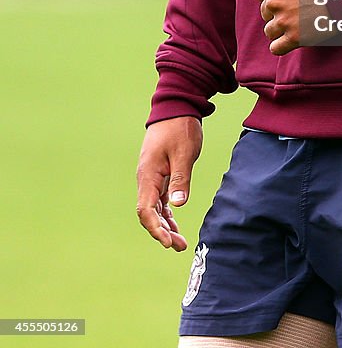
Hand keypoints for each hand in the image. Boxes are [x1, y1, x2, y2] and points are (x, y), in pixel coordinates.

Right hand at [136, 116, 202, 250]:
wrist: (176, 107)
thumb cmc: (180, 128)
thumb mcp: (184, 153)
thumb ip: (181, 179)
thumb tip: (177, 205)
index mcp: (148, 174)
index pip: (145, 209)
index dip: (155, 228)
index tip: (168, 241)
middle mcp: (146, 178)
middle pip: (149, 212)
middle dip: (162, 231)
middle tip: (178, 246)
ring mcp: (152, 176)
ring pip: (154, 207)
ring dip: (165, 224)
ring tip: (179, 241)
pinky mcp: (159, 173)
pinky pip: (159, 198)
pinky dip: (166, 212)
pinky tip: (175, 223)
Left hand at [236, 0, 321, 55]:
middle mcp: (273, 1)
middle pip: (265, 12)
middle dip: (279, 9)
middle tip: (300, 3)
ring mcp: (283, 20)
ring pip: (270, 30)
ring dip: (282, 27)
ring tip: (301, 18)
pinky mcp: (294, 38)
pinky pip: (275, 48)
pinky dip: (283, 45)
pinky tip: (295, 35)